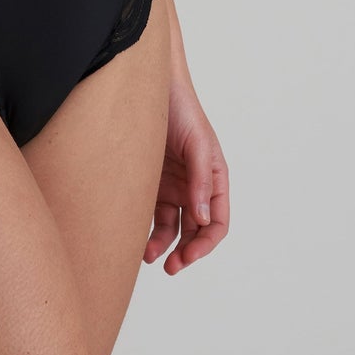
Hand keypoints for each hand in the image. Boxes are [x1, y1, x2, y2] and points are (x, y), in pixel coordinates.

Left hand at [145, 71, 228, 273]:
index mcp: (214, 179)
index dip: (206, 243)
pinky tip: (137, 240)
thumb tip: (203, 218)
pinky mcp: (150, 183)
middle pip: (195, 231)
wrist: (151, 87)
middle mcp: (195, 187)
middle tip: (171, 267)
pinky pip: (152, 214)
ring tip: (149, 257)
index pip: (217, 222)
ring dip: (164, 246)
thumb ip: (201, 179)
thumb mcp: (197, 143)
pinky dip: (147, 230)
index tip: (189, 256)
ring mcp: (172, 186)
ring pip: (172, 228)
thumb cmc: (181, 109)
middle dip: (186, 252)